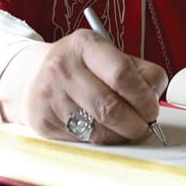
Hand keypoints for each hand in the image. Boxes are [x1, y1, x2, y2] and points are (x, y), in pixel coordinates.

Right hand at [0, 33, 167, 143]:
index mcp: (84, 44)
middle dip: (136, 123)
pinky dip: (103, 141)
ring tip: (127, 128)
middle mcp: (63, 68)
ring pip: (99, 130)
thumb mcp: (105, 54)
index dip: (143, 96)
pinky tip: (105, 131)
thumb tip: (154, 95)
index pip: (121, 73)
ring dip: (122, 135)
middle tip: (145, 125)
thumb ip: (136, 71)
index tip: (153, 108)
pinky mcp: (45, 123)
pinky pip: (85, 141)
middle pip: (111, 107)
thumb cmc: (79, 66)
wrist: (31, 77)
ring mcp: (51, 97)